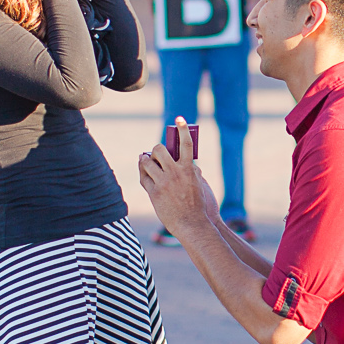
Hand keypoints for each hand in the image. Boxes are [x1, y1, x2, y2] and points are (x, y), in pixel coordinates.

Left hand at [138, 117, 210, 237]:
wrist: (192, 224)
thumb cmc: (198, 206)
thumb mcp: (200, 184)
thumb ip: (193, 171)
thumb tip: (186, 161)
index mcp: (190, 169)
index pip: (187, 144)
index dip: (183, 129)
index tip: (180, 118)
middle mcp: (175, 173)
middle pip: (159, 150)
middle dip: (155, 150)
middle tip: (154, 153)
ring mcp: (163, 182)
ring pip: (147, 162)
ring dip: (145, 160)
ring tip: (145, 161)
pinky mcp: (154, 192)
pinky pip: (143, 177)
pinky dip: (143, 173)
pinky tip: (144, 173)